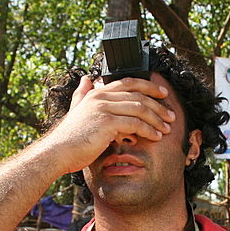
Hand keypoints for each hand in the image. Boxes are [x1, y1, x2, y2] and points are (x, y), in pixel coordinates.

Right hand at [41, 75, 175, 174]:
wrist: (59, 152)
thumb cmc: (70, 138)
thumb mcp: (77, 110)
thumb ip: (83, 94)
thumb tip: (87, 79)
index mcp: (96, 93)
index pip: (128, 82)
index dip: (148, 86)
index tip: (162, 94)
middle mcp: (101, 97)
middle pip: (138, 94)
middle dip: (158, 105)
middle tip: (170, 115)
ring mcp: (104, 108)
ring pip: (140, 108)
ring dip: (157, 119)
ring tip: (166, 128)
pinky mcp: (107, 122)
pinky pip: (136, 123)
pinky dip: (149, 130)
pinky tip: (156, 136)